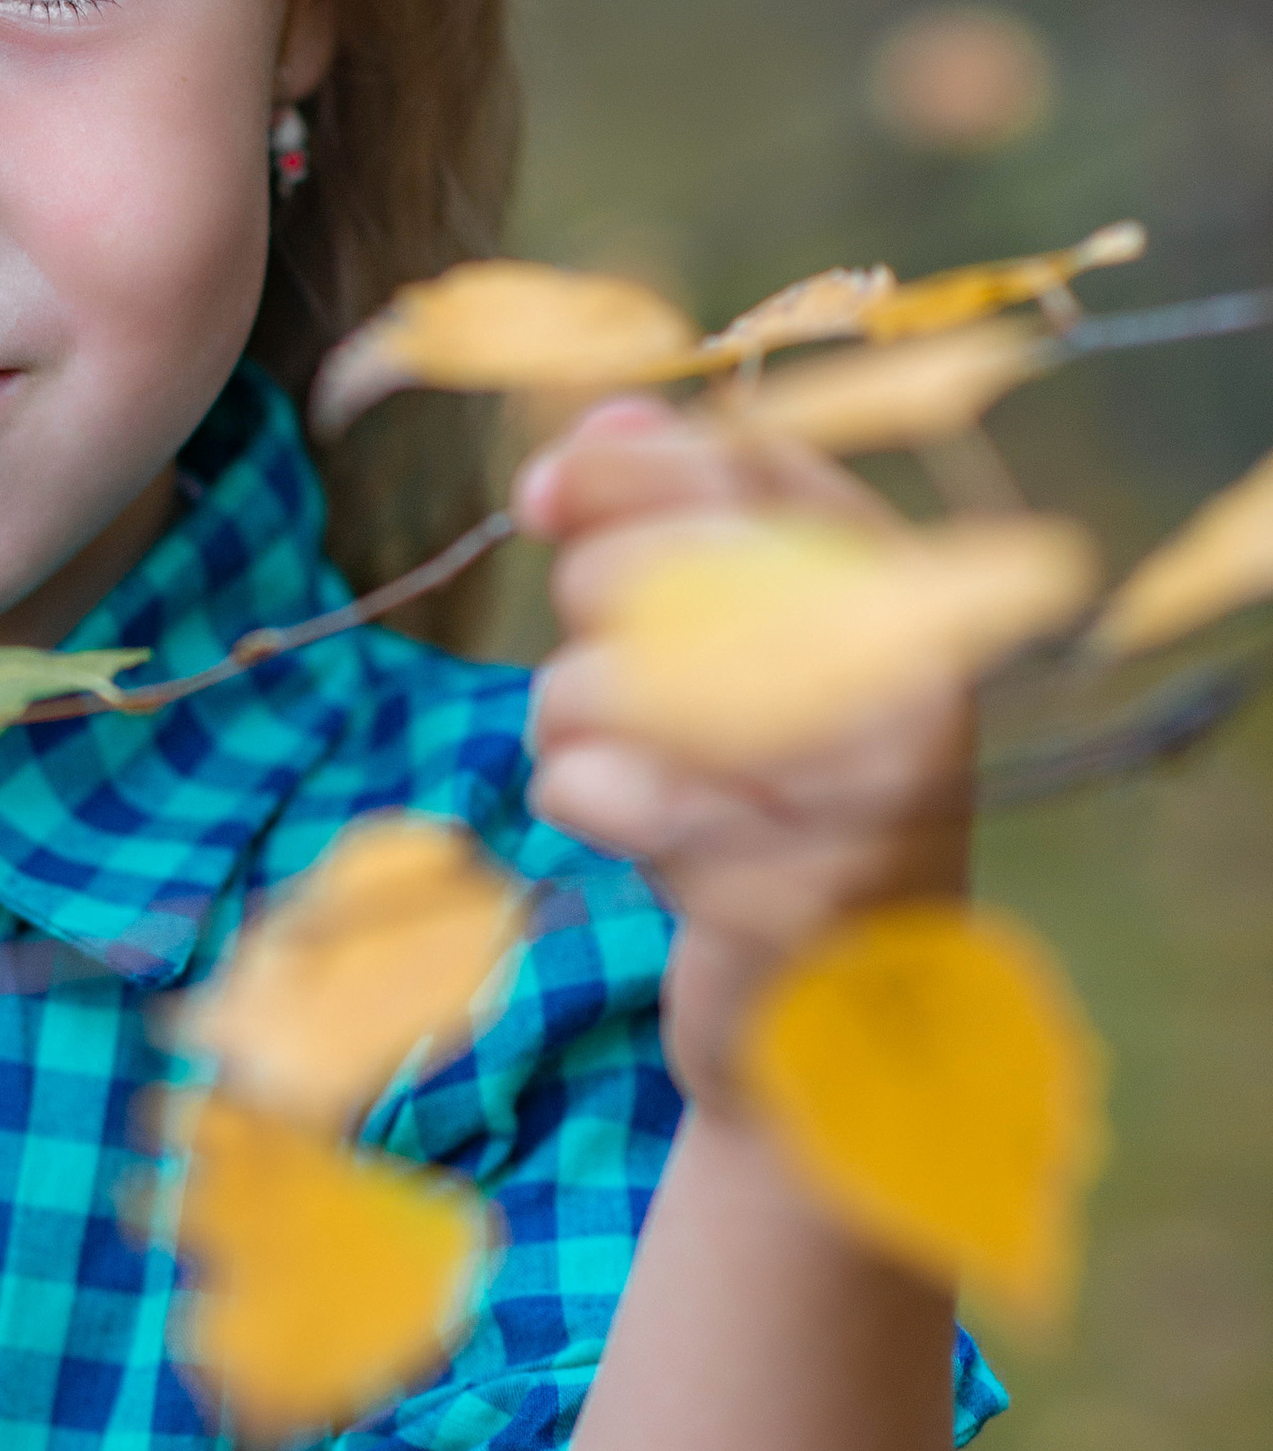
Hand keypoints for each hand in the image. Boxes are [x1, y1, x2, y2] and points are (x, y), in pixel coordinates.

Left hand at [515, 398, 973, 1119]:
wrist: (836, 1028)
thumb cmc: (774, 808)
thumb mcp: (743, 655)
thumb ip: (679, 532)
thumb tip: (597, 422)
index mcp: (907, 606)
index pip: (761, 468)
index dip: (633, 461)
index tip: (543, 488)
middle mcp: (904, 685)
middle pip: (657, 569)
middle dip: (592, 613)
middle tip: (627, 680)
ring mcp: (849, 796)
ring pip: (605, 683)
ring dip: (575, 724)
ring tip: (643, 773)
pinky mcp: (776, 894)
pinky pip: (597, 791)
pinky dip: (583, 807)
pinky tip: (641, 842)